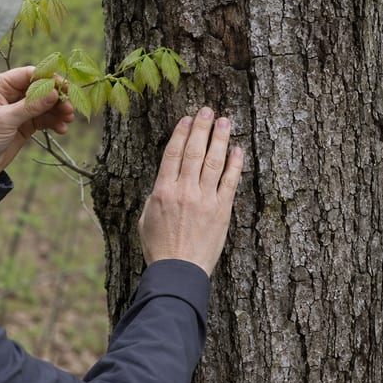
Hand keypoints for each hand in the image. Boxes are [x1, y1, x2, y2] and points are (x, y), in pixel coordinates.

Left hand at [0, 66, 74, 176]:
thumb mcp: (5, 120)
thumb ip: (30, 106)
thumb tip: (54, 92)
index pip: (29, 74)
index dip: (48, 78)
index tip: (65, 87)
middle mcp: (10, 94)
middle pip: (40, 89)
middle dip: (56, 97)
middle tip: (70, 107)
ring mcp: (18, 110)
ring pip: (45, 104)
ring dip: (58, 110)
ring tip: (69, 119)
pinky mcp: (24, 124)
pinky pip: (44, 119)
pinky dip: (54, 122)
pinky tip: (62, 129)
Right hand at [138, 108, 243, 276]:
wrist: (178, 271)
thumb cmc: (159, 249)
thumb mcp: (145, 220)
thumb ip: (154, 198)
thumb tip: (164, 184)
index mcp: (162, 191)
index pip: (172, 153)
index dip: (181, 133)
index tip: (187, 119)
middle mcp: (184, 190)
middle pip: (194, 151)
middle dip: (201, 128)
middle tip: (208, 110)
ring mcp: (205, 199)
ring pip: (214, 161)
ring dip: (220, 138)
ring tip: (225, 121)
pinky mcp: (222, 210)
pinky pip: (230, 181)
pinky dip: (235, 164)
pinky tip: (238, 150)